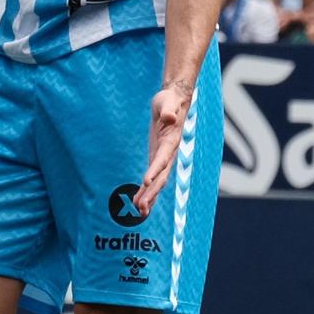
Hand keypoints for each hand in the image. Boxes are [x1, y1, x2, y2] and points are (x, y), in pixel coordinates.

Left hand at [134, 80, 192, 214]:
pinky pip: (153, 178)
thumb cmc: (170, 100)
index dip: (155, 170)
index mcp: (171, 141)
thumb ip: (169, 110)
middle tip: (141, 208)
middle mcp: (169, 153)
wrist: (175, 102)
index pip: (162, 158)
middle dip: (152, 192)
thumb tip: (169, 117)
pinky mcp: (157, 158)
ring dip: (149, 197)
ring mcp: (164, 158)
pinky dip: (146, 191)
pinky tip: (138, 203)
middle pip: (161, 176)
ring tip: (139, 213)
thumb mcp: (168, 102)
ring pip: (158, 182)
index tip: (146, 181)